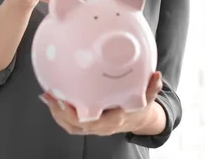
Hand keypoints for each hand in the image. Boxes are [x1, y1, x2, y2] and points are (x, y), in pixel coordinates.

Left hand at [39, 72, 162, 135]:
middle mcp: (101, 127)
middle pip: (76, 125)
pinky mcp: (87, 125)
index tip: (69, 102)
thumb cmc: (139, 106)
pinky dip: (58, 113)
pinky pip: (69, 123)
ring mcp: (93, 128)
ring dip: (56, 113)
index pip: (94, 122)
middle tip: (51, 96)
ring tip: (47, 96)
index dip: (78, 115)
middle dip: (61, 113)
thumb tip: (157, 75)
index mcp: (114, 120)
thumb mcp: (148, 98)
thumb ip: (152, 87)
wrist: (137, 120)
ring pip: (70, 126)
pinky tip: (51, 99)